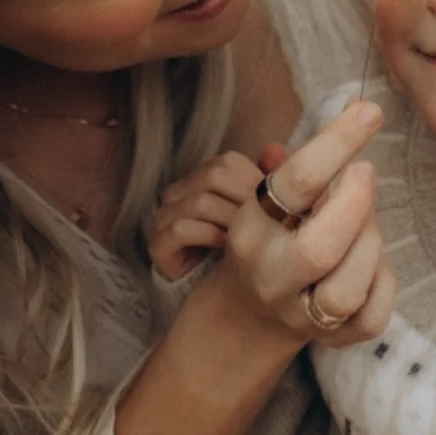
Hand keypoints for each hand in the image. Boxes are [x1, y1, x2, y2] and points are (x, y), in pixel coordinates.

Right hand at [150, 151, 263, 279]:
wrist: (211, 285)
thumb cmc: (236, 242)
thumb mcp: (257, 211)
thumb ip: (268, 181)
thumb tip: (277, 149)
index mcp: (201, 177)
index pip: (228, 161)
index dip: (254, 180)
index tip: (274, 204)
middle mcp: (179, 191)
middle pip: (214, 177)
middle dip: (245, 200)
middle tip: (265, 221)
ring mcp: (165, 215)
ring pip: (200, 202)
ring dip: (230, 220)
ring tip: (248, 236)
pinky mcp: (158, 242)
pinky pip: (181, 229)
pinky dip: (209, 235)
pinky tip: (227, 246)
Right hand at [219, 98, 394, 347]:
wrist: (250, 310)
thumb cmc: (275, 234)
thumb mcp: (274, 195)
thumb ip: (311, 159)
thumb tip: (359, 108)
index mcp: (252, 228)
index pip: (296, 181)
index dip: (337, 142)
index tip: (369, 111)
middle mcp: (270, 274)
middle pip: (318, 249)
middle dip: (354, 205)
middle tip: (365, 172)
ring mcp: (299, 312)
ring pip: (345, 290)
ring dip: (370, 246)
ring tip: (367, 221)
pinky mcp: (331, 339)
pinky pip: (370, 317)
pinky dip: (383, 281)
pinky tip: (373, 260)